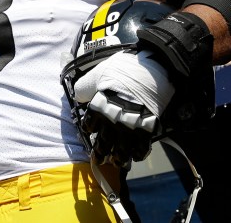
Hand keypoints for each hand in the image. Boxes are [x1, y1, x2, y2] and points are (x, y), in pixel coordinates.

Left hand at [72, 50, 174, 164]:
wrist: (151, 70)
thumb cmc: (123, 70)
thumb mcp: (97, 73)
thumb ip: (86, 86)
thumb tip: (79, 94)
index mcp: (97, 110)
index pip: (88, 126)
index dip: (89, 128)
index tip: (90, 130)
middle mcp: (111, 123)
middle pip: (103, 145)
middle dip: (100, 153)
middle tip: (98, 159)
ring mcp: (130, 129)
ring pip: (121, 152)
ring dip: (118, 159)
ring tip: (117, 162)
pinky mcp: (147, 130)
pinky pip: (142, 149)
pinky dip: (139, 154)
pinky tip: (137, 155)